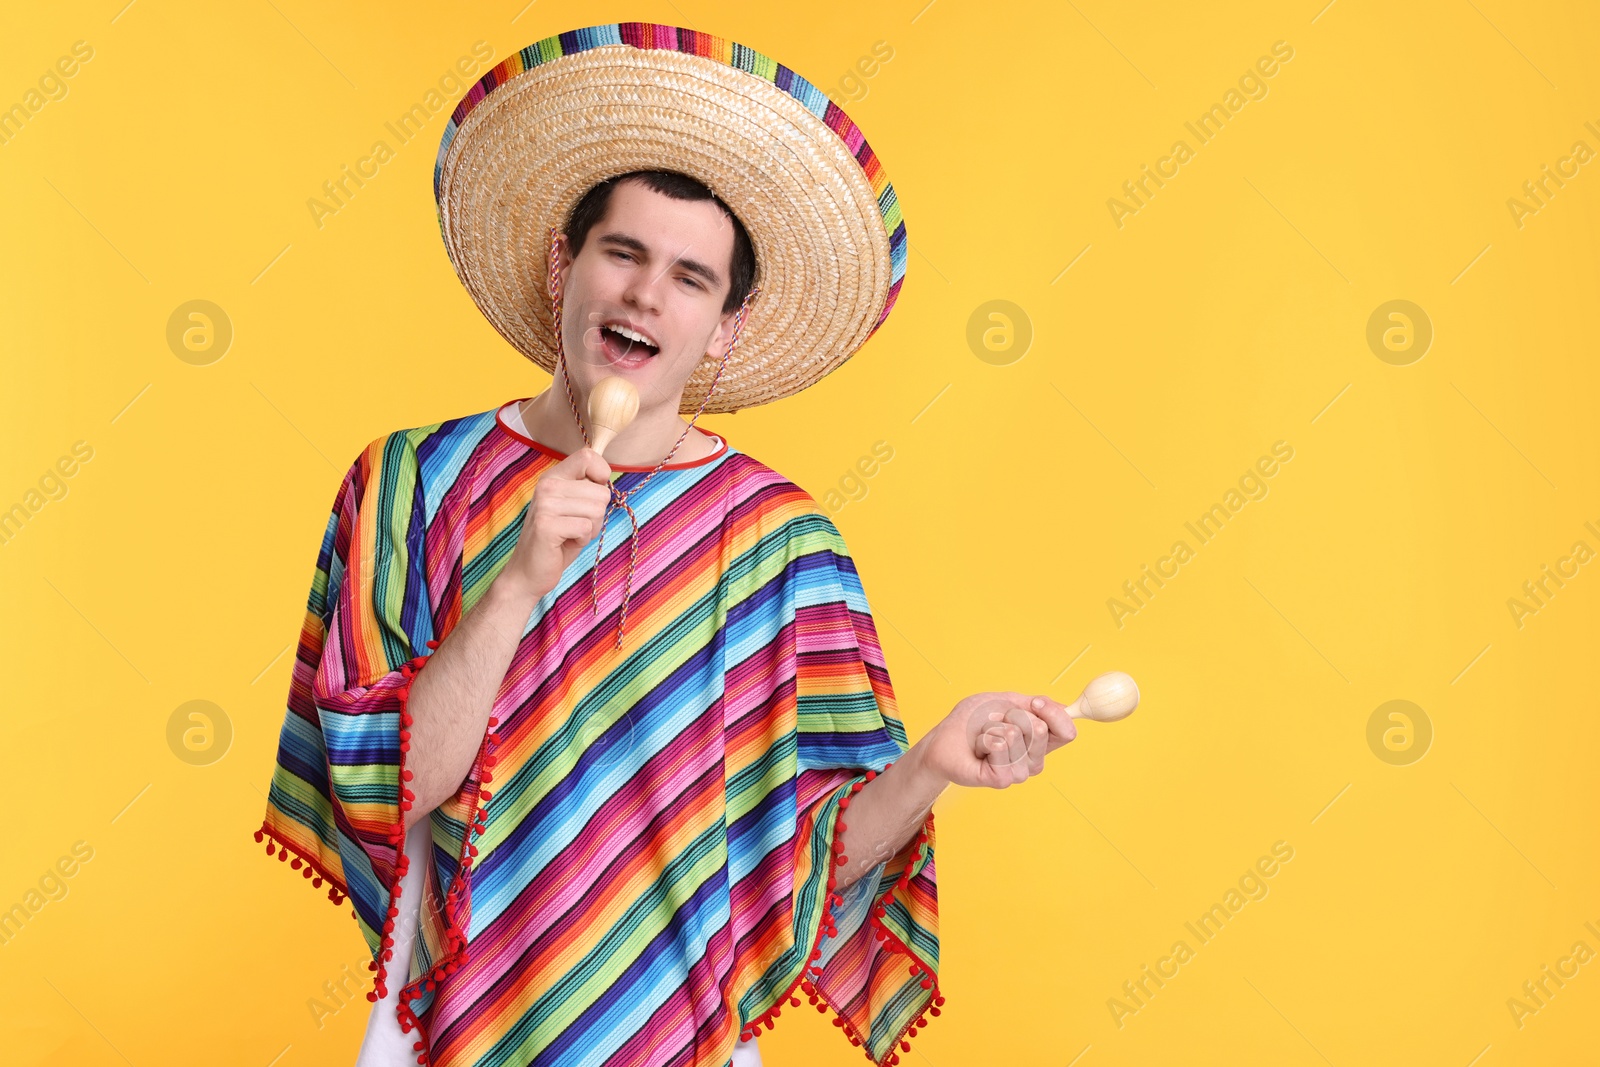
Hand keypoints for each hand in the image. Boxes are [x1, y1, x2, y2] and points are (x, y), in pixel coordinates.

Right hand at [502, 446, 613, 598]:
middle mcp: (547, 486)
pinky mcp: (546, 525)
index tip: (594, 494)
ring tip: (570, 534)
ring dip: (590, 529)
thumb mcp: (573, 508)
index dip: (601, 475)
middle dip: (597, 515)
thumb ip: (587, 490)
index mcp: (553, 477)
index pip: (587, 456)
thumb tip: (606, 481)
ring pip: (596, 511)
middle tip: (576, 526)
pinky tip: (565, 543)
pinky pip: (586, 528)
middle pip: (601, 492)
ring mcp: (545, 504)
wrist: (528, 572)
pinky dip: (582, 540)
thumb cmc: (558, 540)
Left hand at [911, 691, 1077, 789]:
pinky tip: (979, 749)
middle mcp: (1033, 760)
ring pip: (1015, 734)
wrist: (944, 741)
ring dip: (992, 726)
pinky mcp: (1002, 779)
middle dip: (1011, 715)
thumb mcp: (1006, 702)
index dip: (1054, 714)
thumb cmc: (973, 722)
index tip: (1035, 703)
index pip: (1066, 732)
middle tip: (995, 723)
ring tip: (984, 737)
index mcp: (1039, 743)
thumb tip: (1062, 707)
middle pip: (1040, 729)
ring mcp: (1019, 772)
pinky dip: (983, 738)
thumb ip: (1035, 705)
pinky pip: (1000, 746)